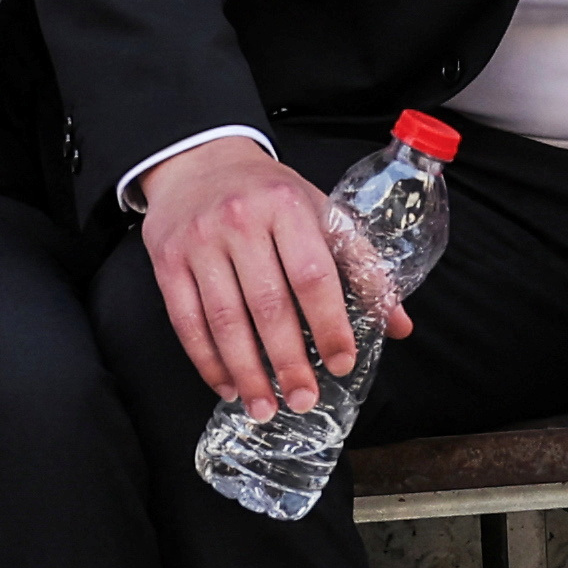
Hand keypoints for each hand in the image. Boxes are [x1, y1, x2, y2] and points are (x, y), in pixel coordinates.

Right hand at [140, 132, 394, 417]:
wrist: (200, 160)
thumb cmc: (269, 194)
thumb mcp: (319, 211)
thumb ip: (361, 265)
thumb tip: (399, 324)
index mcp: (287, 205)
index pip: (313, 276)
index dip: (330, 325)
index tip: (342, 363)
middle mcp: (239, 220)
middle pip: (267, 304)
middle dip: (288, 361)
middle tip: (303, 400)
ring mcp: (198, 241)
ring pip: (224, 320)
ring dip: (246, 372)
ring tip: (264, 408)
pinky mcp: (167, 261)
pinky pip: (186, 321)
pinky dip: (207, 360)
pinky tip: (227, 386)